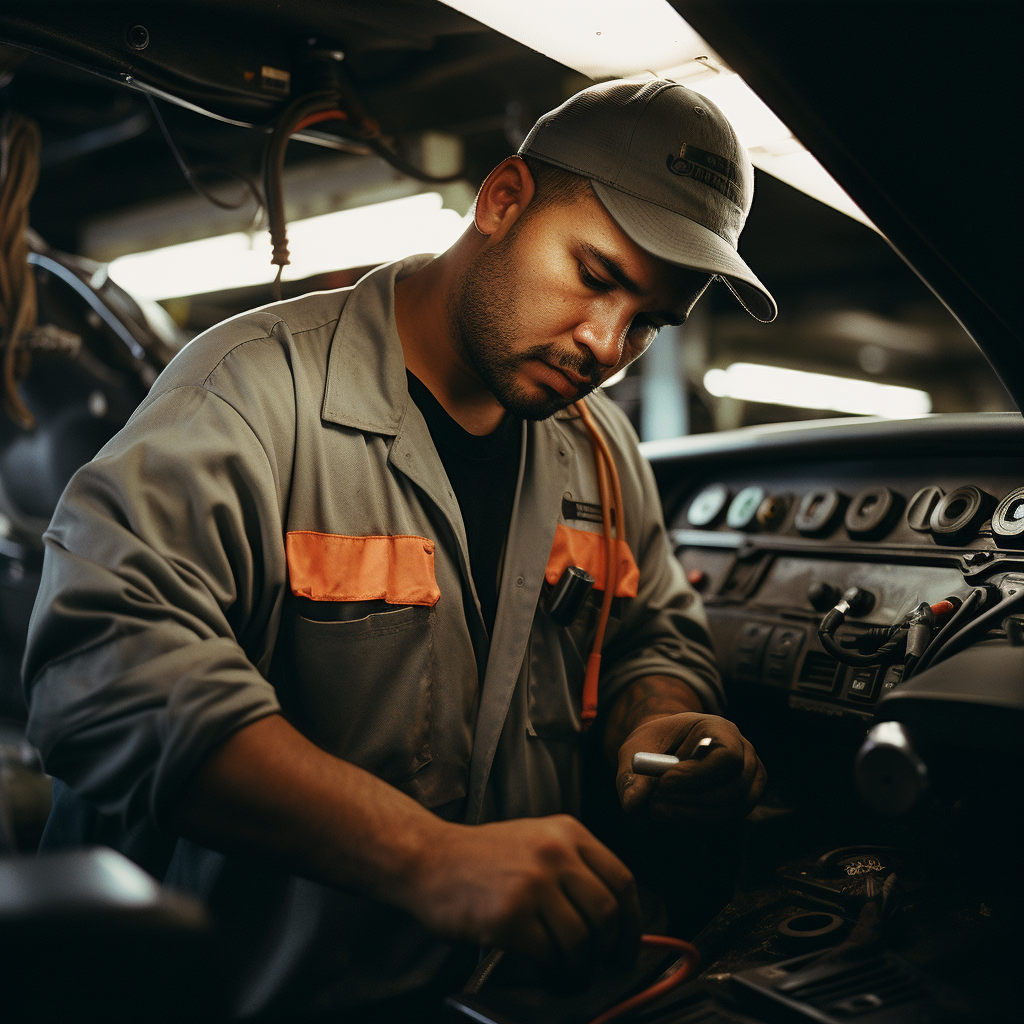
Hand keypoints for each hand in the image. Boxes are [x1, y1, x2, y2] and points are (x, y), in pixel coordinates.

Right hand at [402, 814, 640, 971]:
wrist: (428, 859)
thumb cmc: (481, 856)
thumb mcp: (536, 839)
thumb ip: (573, 865)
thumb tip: (612, 914)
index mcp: (567, 832)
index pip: (621, 880)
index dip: (633, 921)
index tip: (628, 944)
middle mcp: (555, 853)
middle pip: (607, 913)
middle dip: (609, 950)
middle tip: (601, 966)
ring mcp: (532, 884)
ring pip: (581, 940)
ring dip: (580, 967)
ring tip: (569, 974)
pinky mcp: (510, 917)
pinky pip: (549, 955)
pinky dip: (552, 972)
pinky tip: (545, 972)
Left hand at [616, 713, 765, 821]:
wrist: (669, 747)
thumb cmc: (657, 743)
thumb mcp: (639, 748)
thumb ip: (633, 774)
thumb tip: (632, 804)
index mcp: (722, 729)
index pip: (727, 756)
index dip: (697, 773)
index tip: (663, 783)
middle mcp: (745, 754)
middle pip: (733, 788)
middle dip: (691, 799)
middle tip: (654, 803)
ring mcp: (750, 781)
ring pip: (730, 808)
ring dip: (690, 813)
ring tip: (656, 807)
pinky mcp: (743, 802)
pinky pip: (726, 819)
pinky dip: (696, 819)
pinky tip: (671, 811)